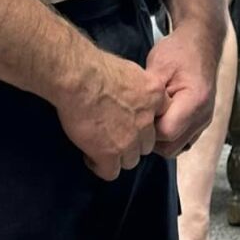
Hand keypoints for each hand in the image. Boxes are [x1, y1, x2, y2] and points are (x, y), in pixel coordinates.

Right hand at [53, 47, 167, 180]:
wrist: (78, 77)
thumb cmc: (96, 66)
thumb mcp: (130, 71)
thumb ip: (139, 89)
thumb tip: (134, 95)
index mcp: (155, 96)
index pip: (161, 118)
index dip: (145, 122)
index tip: (131, 120)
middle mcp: (146, 121)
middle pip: (146, 143)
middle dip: (132, 141)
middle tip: (113, 133)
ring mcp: (130, 140)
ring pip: (131, 160)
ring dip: (117, 154)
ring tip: (100, 145)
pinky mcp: (110, 154)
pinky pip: (110, 172)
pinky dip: (100, 166)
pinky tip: (90, 155)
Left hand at [144, 21, 220, 157]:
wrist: (201, 41)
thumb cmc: (179, 50)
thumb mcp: (159, 65)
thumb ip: (148, 94)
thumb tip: (132, 118)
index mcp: (195, 101)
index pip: (166, 132)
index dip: (147, 128)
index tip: (134, 115)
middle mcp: (203, 116)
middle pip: (171, 147)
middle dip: (150, 138)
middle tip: (137, 118)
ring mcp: (204, 122)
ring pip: (176, 148)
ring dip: (158, 139)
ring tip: (147, 118)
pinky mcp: (200, 122)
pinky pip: (181, 141)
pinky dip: (167, 136)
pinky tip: (158, 119)